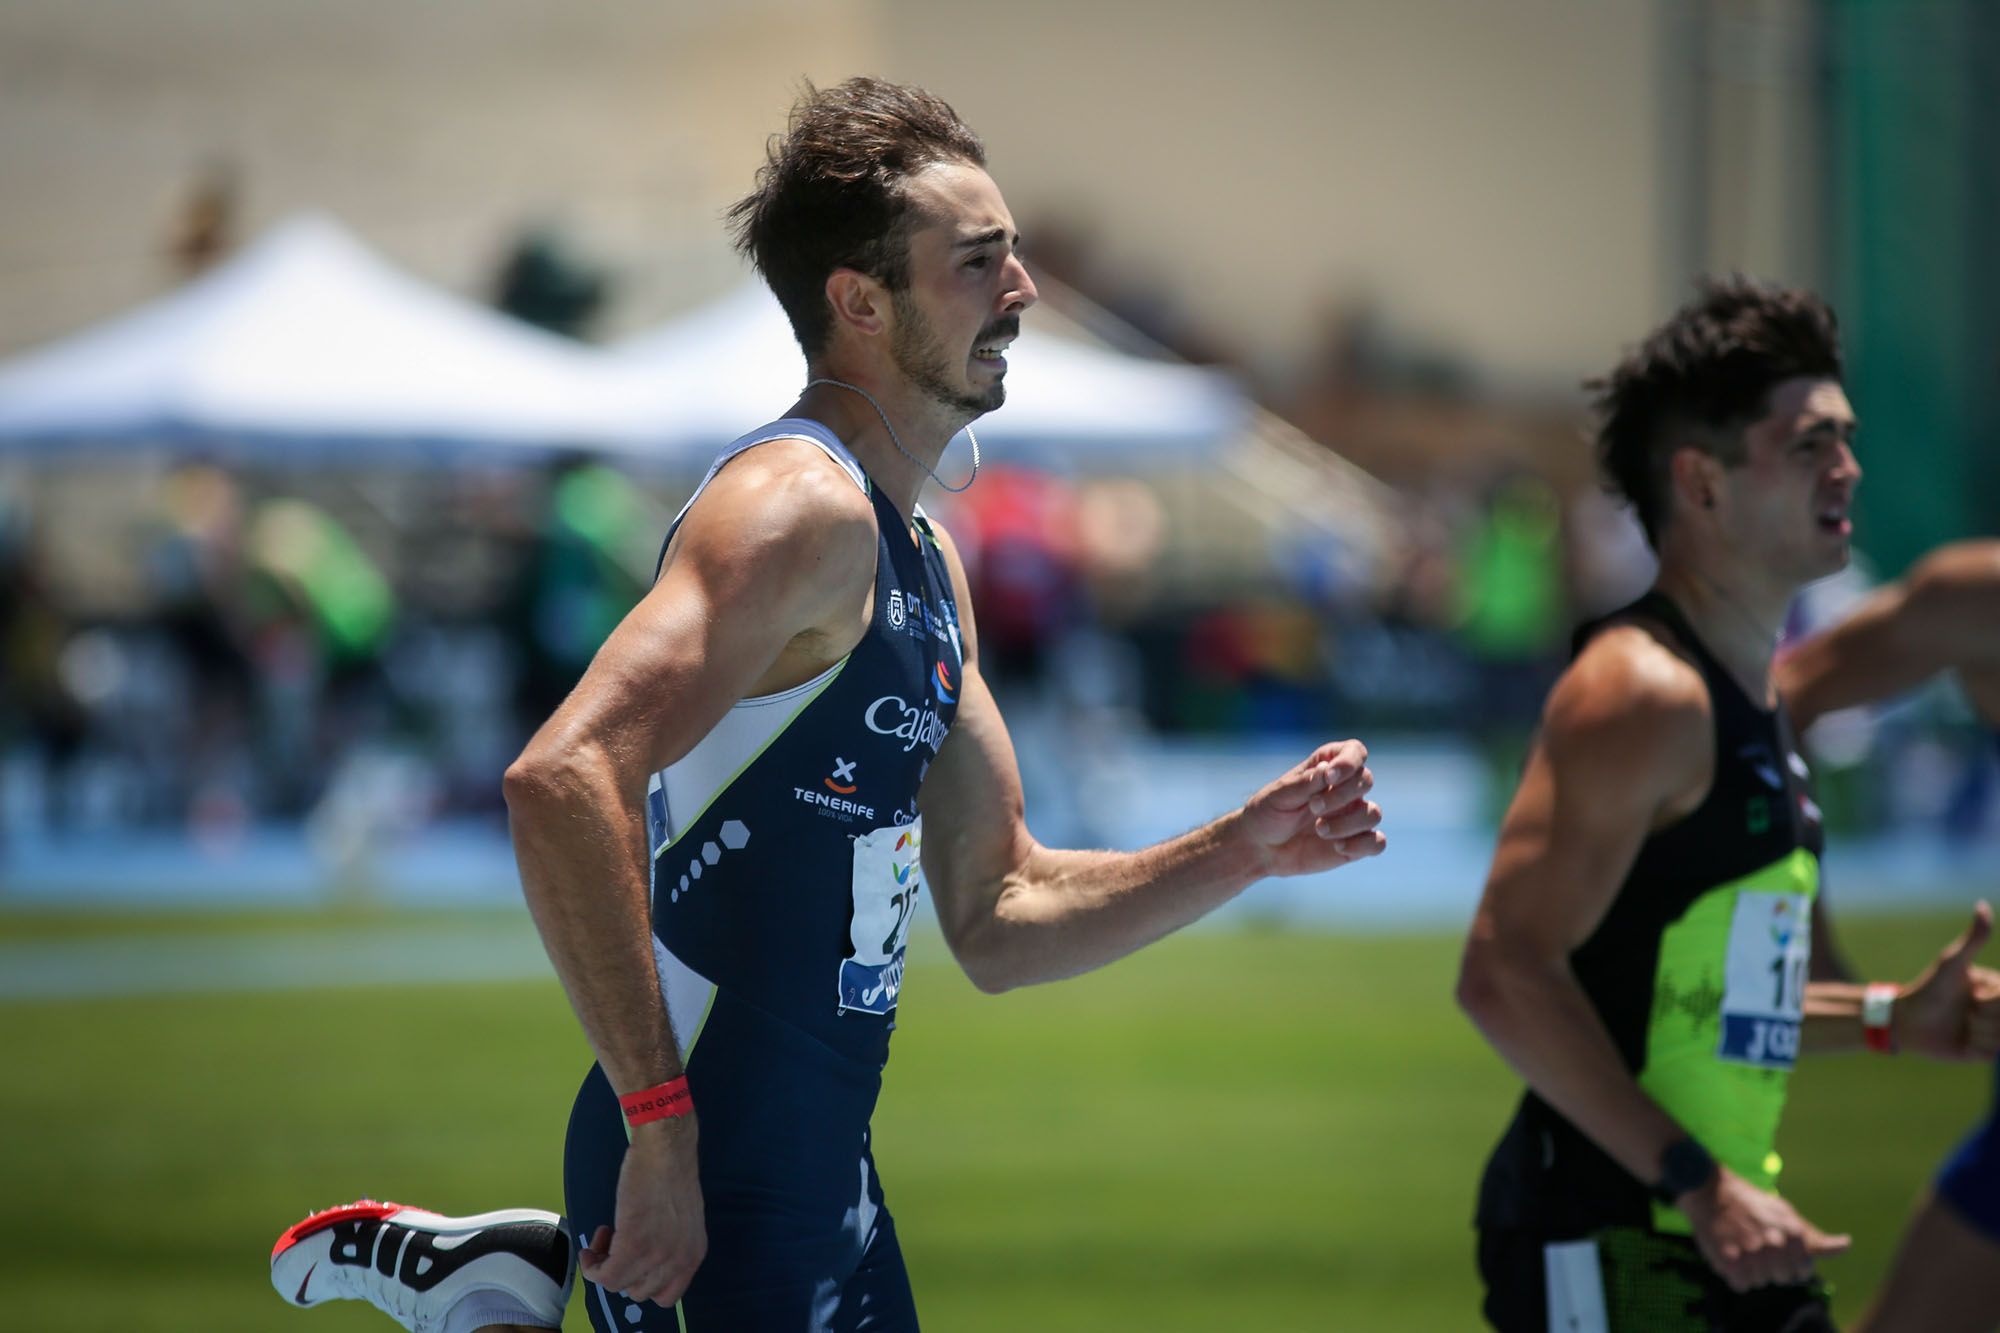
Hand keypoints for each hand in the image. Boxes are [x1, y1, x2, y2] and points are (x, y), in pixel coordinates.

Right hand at [578, 1115, 706, 1306]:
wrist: (666, 1149)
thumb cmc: (671, 1173)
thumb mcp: (681, 1220)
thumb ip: (669, 1244)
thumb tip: (645, 1260)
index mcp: (694, 1254)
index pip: (666, 1295)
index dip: (642, 1281)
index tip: (632, 1262)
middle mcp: (679, 1260)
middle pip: (640, 1292)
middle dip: (623, 1271)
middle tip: (615, 1243)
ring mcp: (658, 1255)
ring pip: (619, 1286)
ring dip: (605, 1267)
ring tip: (606, 1237)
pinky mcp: (634, 1244)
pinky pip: (605, 1275)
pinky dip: (591, 1265)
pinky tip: (592, 1246)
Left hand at [1236, 739, 1384, 876]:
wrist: (1262, 847)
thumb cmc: (1268, 813)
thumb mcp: (1278, 795)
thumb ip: (1304, 783)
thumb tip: (1327, 770)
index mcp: (1328, 768)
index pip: (1354, 752)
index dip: (1349, 761)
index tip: (1330, 777)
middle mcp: (1345, 789)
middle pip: (1366, 780)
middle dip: (1342, 795)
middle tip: (1314, 807)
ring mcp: (1352, 816)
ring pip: (1374, 813)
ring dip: (1347, 823)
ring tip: (1320, 830)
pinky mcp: (1356, 843)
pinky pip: (1378, 843)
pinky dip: (1361, 845)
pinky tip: (1337, 847)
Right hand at [1679, 1166, 1849, 1292]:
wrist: (1709, 1190)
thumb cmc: (1751, 1204)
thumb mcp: (1786, 1214)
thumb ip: (1815, 1238)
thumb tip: (1847, 1244)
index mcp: (1794, 1233)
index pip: (1802, 1272)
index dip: (1788, 1263)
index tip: (1775, 1247)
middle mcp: (1776, 1244)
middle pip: (1781, 1279)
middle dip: (1769, 1266)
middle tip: (1755, 1244)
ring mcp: (1753, 1252)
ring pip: (1760, 1283)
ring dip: (1750, 1270)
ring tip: (1740, 1246)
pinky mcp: (1730, 1260)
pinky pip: (1741, 1285)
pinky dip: (1734, 1275)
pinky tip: (1730, 1254)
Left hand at [1895, 902, 1992, 1059]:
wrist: (1906, 1020)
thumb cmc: (1929, 987)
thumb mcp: (1952, 963)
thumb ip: (1973, 938)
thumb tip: (1981, 904)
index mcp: (1999, 989)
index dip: (1992, 1001)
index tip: (1974, 997)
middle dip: (1984, 1017)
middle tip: (1965, 1010)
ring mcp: (1995, 1031)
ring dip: (1978, 1032)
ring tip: (1962, 1023)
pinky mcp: (1986, 1052)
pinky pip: (1992, 1053)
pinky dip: (1974, 1047)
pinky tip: (1961, 1039)